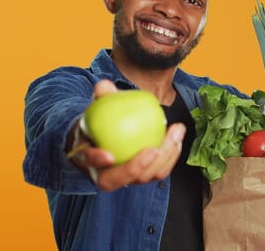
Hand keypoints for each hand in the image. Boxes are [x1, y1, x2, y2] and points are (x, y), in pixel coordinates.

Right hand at [68, 79, 183, 191]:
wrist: (107, 136)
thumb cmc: (100, 120)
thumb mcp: (97, 106)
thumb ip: (101, 96)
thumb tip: (104, 86)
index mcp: (87, 157)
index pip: (90, 162)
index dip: (97, 160)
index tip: (108, 155)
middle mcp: (105, 174)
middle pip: (120, 179)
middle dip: (138, 168)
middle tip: (153, 150)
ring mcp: (126, 178)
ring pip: (145, 177)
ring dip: (164, 157)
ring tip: (175, 133)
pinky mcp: (144, 175)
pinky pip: (159, 170)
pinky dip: (171, 155)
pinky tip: (177, 136)